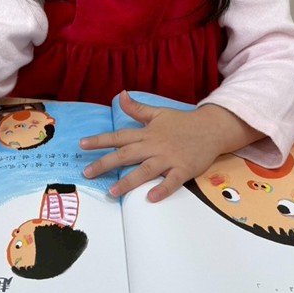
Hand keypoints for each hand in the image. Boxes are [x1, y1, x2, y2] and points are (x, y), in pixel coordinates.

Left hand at [81, 91, 260, 202]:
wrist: (211, 128)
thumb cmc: (183, 123)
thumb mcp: (158, 113)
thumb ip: (137, 108)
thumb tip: (121, 95)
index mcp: (147, 133)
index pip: (119, 136)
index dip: (100, 140)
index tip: (82, 145)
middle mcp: (154, 146)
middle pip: (126, 155)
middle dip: (105, 163)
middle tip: (87, 173)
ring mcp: (169, 158)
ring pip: (145, 170)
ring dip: (128, 181)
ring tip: (112, 192)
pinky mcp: (183, 169)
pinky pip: (172, 181)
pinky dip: (162, 189)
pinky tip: (150, 197)